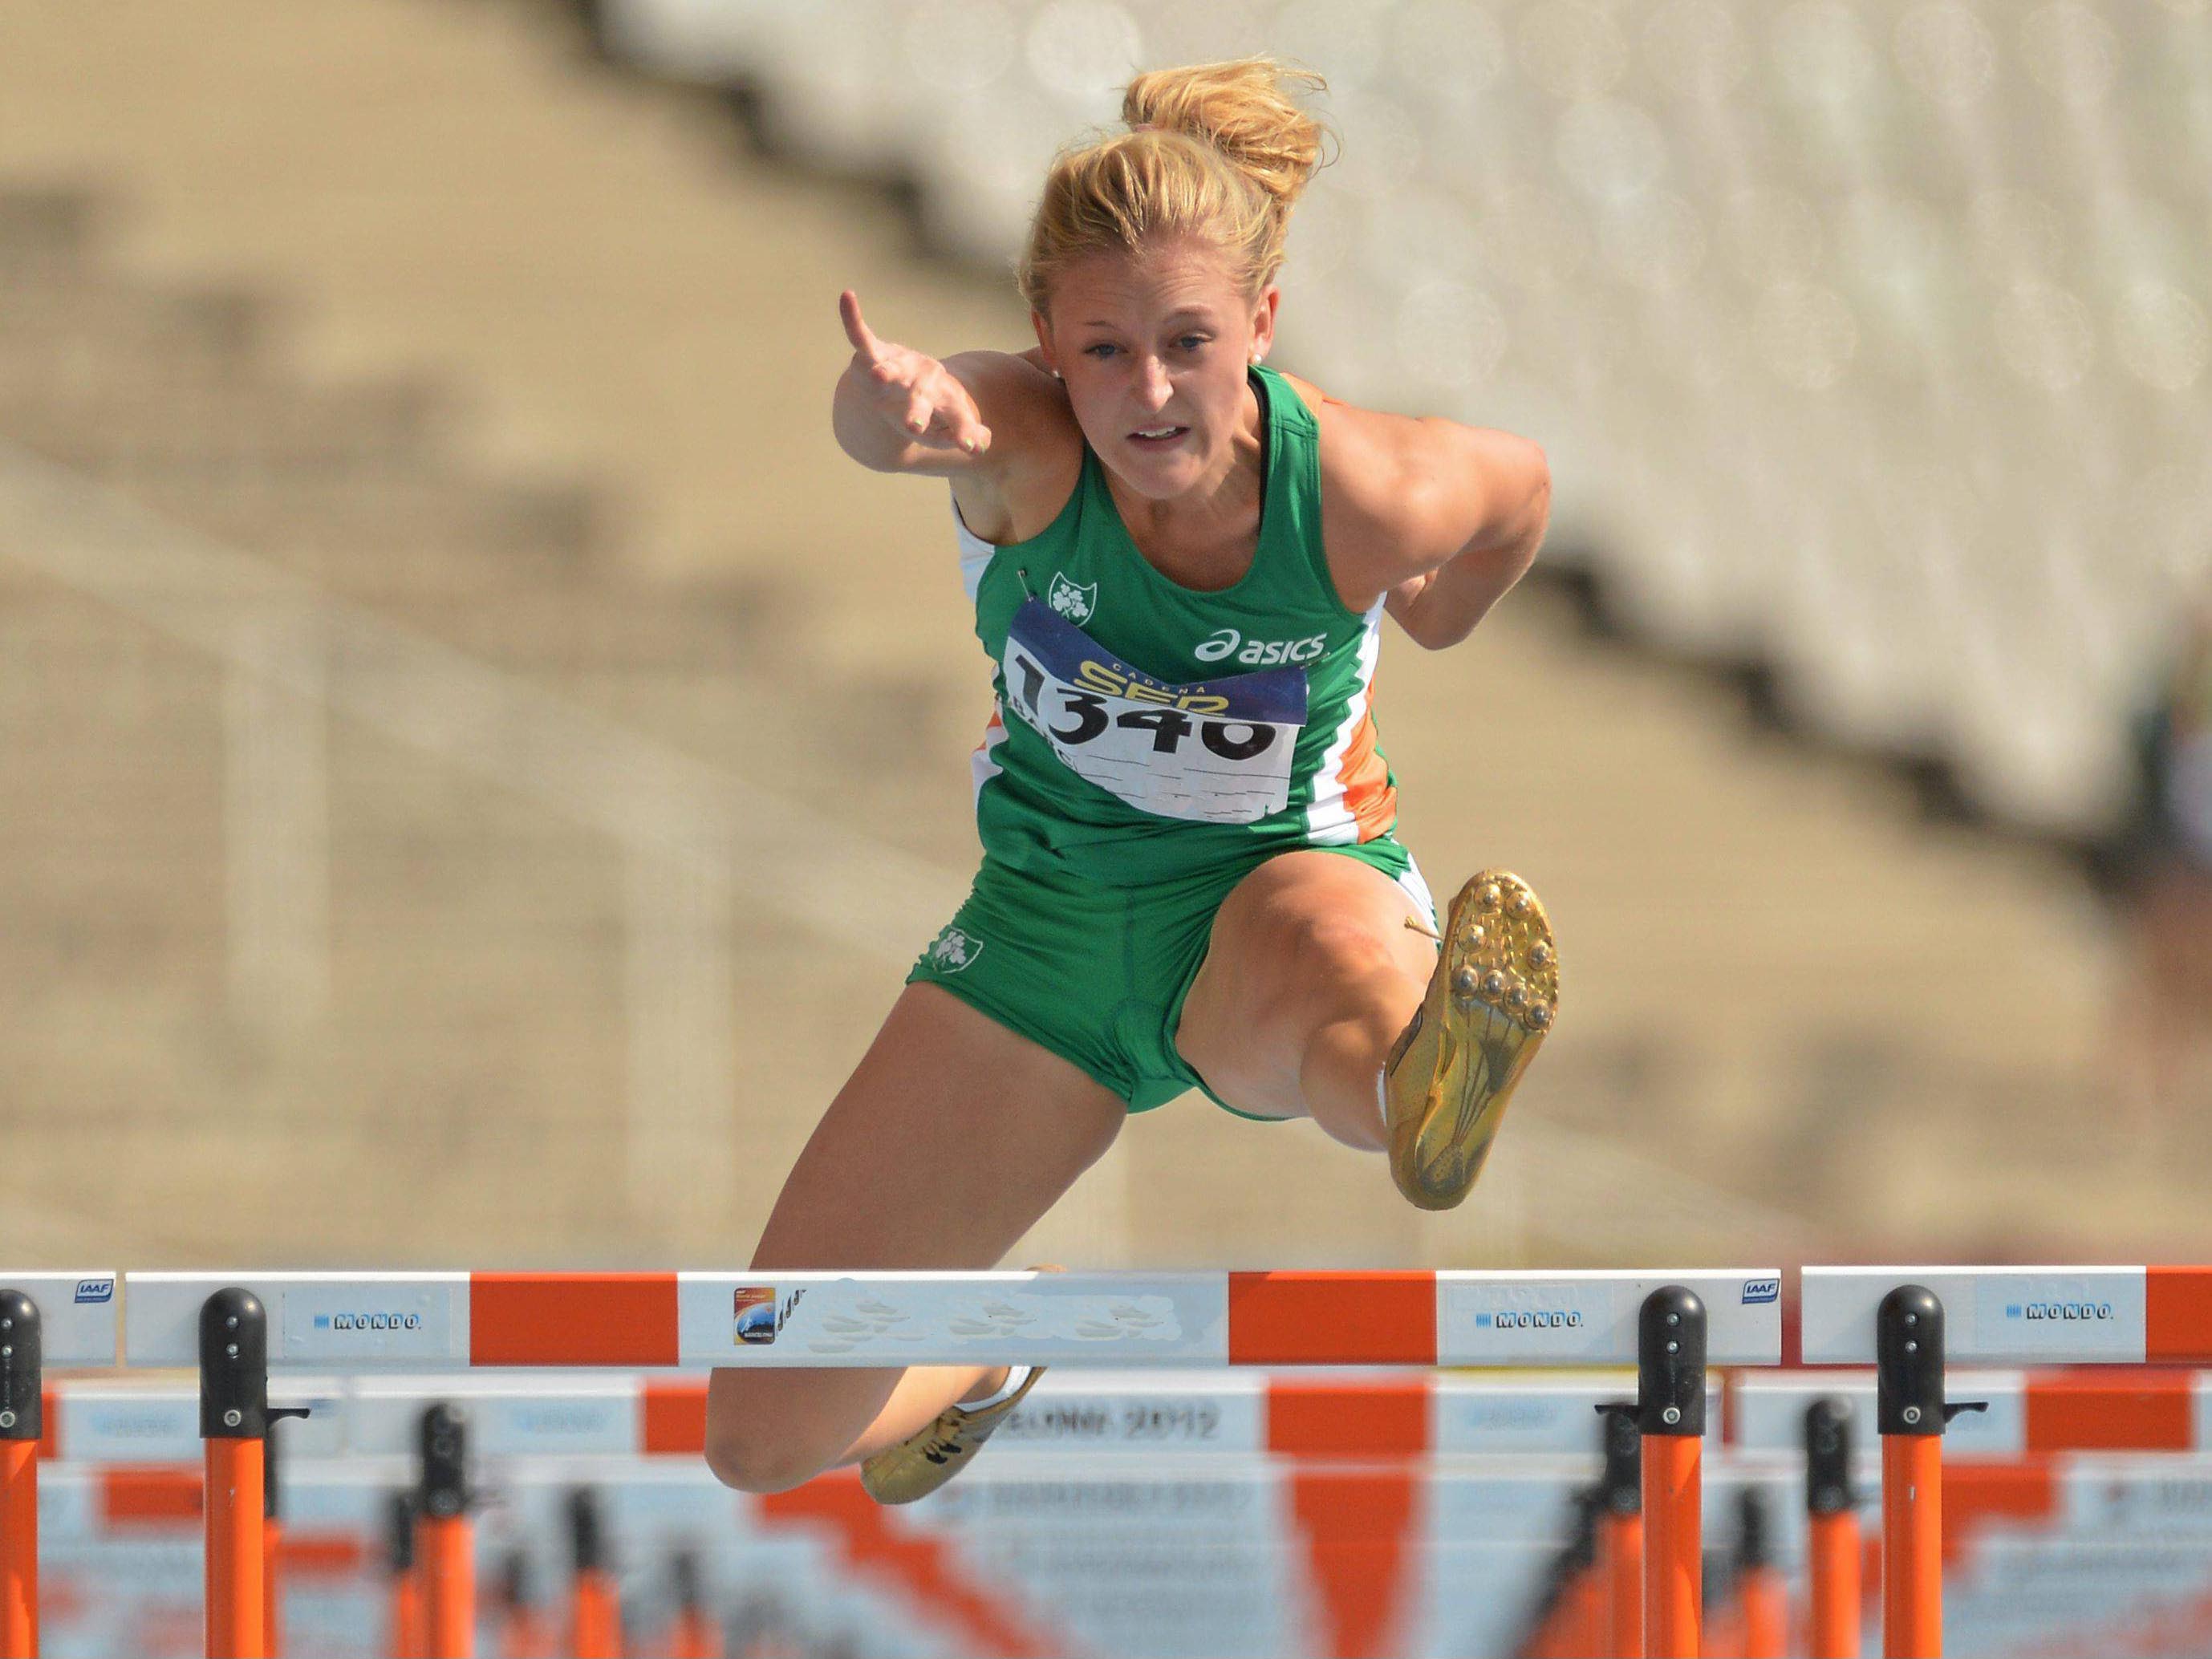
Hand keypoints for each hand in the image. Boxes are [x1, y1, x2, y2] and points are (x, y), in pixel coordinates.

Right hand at [839, 290, 991, 455]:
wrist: (899, 387)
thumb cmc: (925, 408)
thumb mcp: (944, 429)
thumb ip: (965, 435)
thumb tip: (981, 446)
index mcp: (945, 399)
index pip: (956, 416)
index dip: (963, 430)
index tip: (968, 446)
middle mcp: (924, 379)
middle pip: (921, 397)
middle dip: (918, 410)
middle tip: (915, 425)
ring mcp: (900, 365)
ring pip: (893, 370)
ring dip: (886, 372)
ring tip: (880, 376)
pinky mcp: (875, 352)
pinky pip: (860, 335)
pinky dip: (851, 318)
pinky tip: (847, 296)